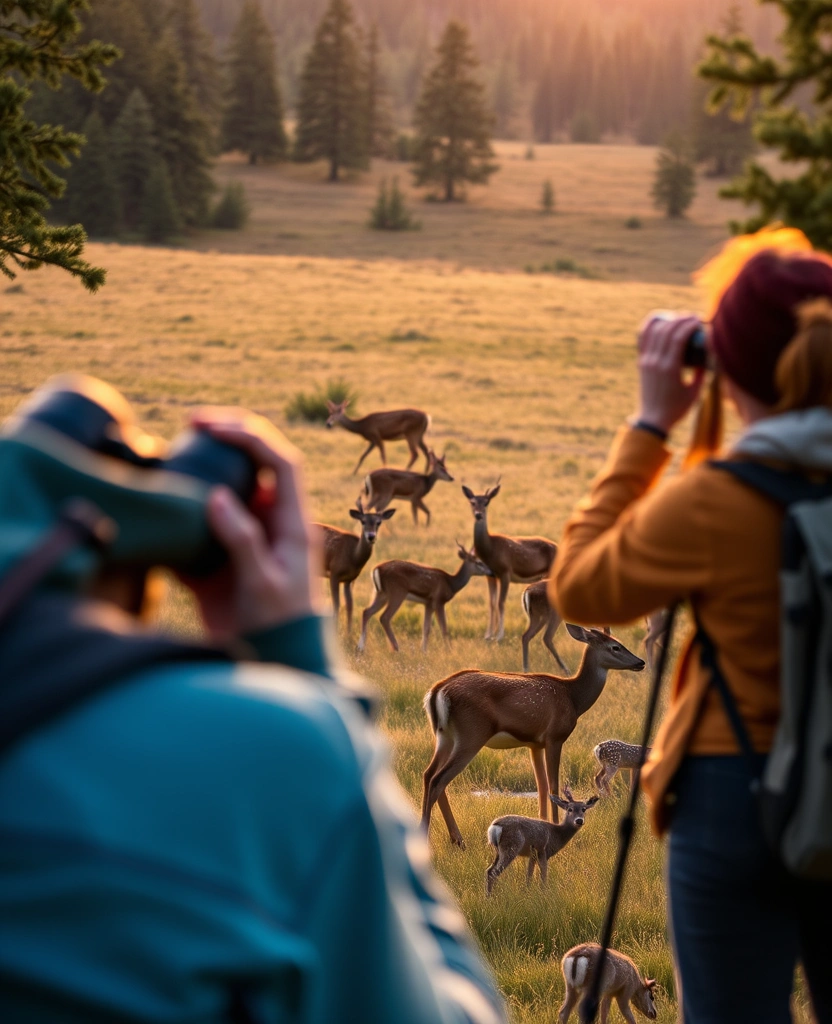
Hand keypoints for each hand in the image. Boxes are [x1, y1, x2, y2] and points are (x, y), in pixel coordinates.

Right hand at [182, 409, 319, 640]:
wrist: (270, 661)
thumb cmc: (277, 626)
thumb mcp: (262, 584)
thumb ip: (242, 540)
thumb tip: (217, 495)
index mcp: (291, 522)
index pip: (280, 462)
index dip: (251, 436)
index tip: (212, 428)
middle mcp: (272, 520)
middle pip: (259, 462)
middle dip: (231, 435)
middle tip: (192, 423)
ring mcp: (248, 534)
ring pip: (232, 484)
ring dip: (208, 464)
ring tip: (176, 449)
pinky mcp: (224, 554)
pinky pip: (207, 518)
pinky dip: (188, 505)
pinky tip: (165, 496)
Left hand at [636, 313, 706, 433]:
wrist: (653, 419)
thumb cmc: (677, 408)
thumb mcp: (694, 391)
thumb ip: (701, 372)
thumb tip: (707, 356)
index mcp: (670, 368)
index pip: (679, 337)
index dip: (689, 324)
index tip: (699, 320)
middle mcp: (656, 362)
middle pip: (667, 330)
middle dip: (681, 319)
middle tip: (692, 317)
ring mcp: (646, 361)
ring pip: (654, 331)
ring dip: (668, 320)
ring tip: (679, 317)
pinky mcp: (641, 362)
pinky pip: (643, 338)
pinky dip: (650, 326)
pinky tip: (660, 319)